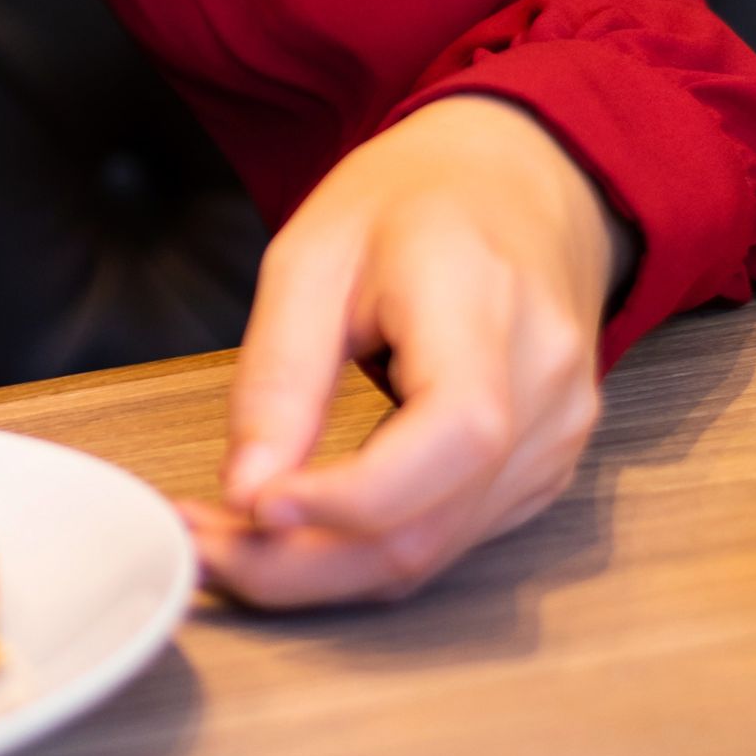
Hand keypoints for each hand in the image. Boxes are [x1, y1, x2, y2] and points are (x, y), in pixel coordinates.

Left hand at [182, 95, 619, 609]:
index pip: (454, 435)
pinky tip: (295, 533)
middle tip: (200, 548)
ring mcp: (555, 438)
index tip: (252, 505)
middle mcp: (545, 385)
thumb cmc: (416, 201)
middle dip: (301, 564)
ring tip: (225, 541)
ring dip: (318, 573)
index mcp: (489, 303)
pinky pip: (445, 542)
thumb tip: (249, 491)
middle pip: (430, 525)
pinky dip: (361, 555)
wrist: (517, 182)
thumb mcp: (315, 255)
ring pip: (431, 555)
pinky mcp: (540, 469)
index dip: (352, 496)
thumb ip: (281, 375)